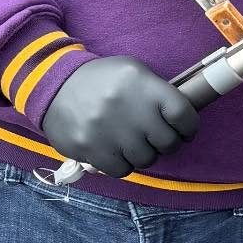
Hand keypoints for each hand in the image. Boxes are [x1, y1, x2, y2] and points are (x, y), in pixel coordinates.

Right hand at [42, 55, 199, 177]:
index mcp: (143, 85)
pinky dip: (123, 164)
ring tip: (132, 142)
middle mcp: (128, 108)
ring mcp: (109, 130)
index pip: (183, 114)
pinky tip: (116, 151)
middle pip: (168, 142)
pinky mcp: (91, 149)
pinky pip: (122, 170)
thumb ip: (158, 92)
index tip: (184, 130)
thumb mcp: (133, 72)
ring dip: (143, 154)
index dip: (189, 127)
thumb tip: (183, 119)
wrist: (54, 84)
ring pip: (146, 159)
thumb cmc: (102, 80)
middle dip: (167, 143)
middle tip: (156, 138)